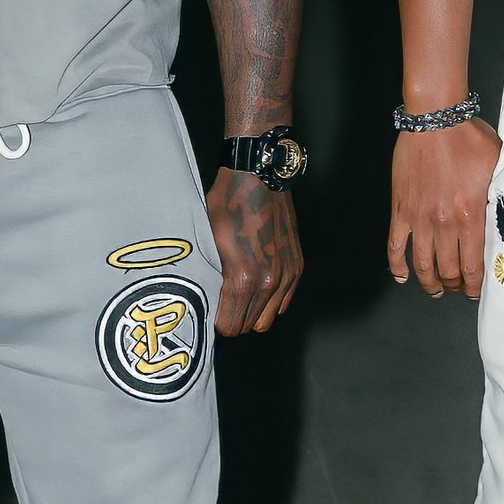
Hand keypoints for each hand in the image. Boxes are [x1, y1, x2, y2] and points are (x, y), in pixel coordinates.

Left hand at [205, 169, 302, 336]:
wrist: (259, 177)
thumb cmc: (227, 204)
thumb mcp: (208, 241)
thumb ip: (210, 277)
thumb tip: (206, 300)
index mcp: (243, 278)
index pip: (230, 326)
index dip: (217, 321)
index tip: (210, 310)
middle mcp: (269, 282)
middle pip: (248, 326)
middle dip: (234, 319)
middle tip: (222, 304)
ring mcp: (286, 274)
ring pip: (268, 318)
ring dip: (253, 312)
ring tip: (239, 295)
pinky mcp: (296, 266)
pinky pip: (283, 302)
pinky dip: (270, 301)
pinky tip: (257, 286)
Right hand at [389, 117, 498, 299]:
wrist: (436, 119)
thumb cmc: (468, 139)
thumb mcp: (497, 167)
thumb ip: (499, 195)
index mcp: (470, 215)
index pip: (473, 264)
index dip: (474, 284)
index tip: (476, 291)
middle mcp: (443, 223)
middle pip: (448, 269)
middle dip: (455, 284)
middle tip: (459, 287)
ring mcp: (418, 218)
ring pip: (422, 264)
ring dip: (429, 282)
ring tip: (435, 289)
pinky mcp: (400, 209)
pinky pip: (395, 245)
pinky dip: (396, 265)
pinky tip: (402, 276)